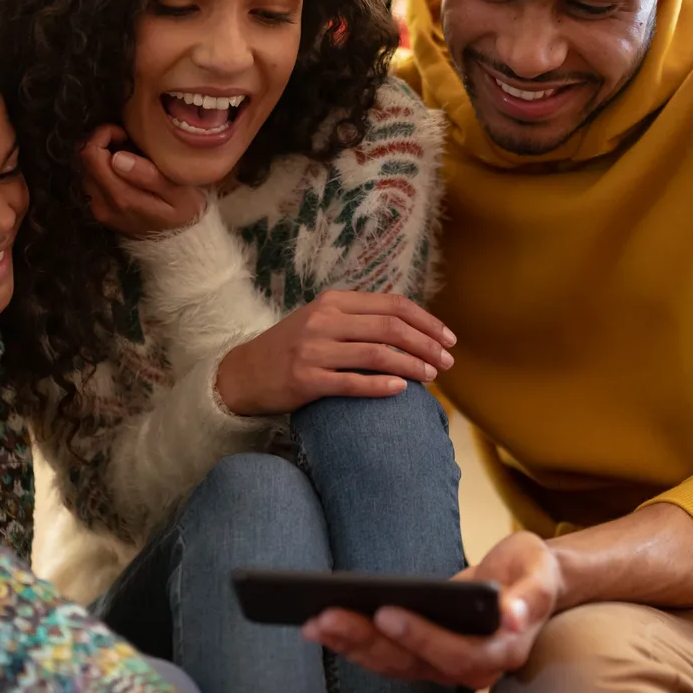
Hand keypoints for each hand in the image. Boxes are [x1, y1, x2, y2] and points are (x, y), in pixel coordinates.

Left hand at [81, 125, 204, 236]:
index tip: (125, 135)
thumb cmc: (184, 212)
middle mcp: (102, 204)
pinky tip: (124, 171)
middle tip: (128, 143)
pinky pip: (90, 180)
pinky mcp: (98, 210)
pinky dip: (102, 169)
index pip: (90, 154)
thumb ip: (148, 175)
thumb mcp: (178, 193)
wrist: (179, 244)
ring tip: (128, 157)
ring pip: (84, 169)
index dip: (104, 135)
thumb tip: (117, 157)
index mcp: (120, 197)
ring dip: (101, 156)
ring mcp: (97, 209)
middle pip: (83, 160)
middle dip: (102, 143)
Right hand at [214, 290, 455, 416]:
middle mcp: (324, 321)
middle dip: (427, 344)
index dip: (427, 321)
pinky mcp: (306, 380)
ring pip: (376, 354)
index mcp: (334, 302)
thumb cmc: (292, 347)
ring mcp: (314, 350)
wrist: (244, 373)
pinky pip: (352, 383)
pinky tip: (401, 390)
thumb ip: (360, 318)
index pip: (393, 305)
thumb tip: (411, 325)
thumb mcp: (322, 320)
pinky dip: (380, 386)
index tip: (448, 338)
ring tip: (432, 377)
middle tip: (448, 362)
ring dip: (411, 365)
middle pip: (391, 328)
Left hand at [303, 531, 560, 690]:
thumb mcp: (541, 574)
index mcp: (501, 652)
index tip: (387, 611)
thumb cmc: (532, 573)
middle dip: (367, 640)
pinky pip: (385, 657)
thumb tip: (514, 616)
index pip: (457, 654)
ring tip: (313, 620)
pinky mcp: (422, 659)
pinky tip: (320, 624)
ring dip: (351, 644)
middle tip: (325, 615)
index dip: (421, 636)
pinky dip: (352, 643)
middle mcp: (469, 669)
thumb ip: (532, 597)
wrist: (528, 583)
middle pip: (412, 663)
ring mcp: (442, 668)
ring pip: (392, 664)